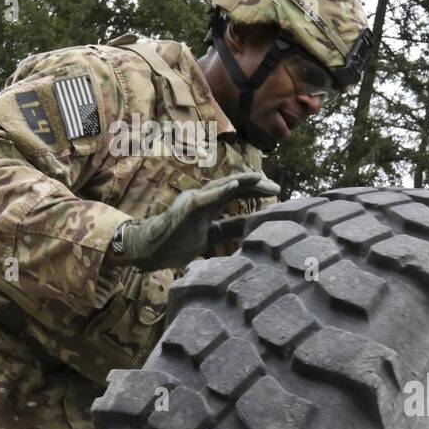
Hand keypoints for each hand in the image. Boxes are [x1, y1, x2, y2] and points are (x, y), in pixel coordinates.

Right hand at [120, 171, 279, 272]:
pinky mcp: (187, 209)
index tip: (275, 191)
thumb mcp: (211, 236)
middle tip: (276, 186)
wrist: (152, 250)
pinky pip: (205, 199)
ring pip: (221, 187)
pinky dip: (220, 192)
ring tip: (259, 178)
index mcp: (209, 206)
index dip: (255, 190)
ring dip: (241, 182)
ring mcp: (194, 201)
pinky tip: (234, 186)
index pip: (236, 194)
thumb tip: (253, 224)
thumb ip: (230, 228)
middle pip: (233, 187)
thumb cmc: (178, 242)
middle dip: (255, 185)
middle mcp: (203, 199)